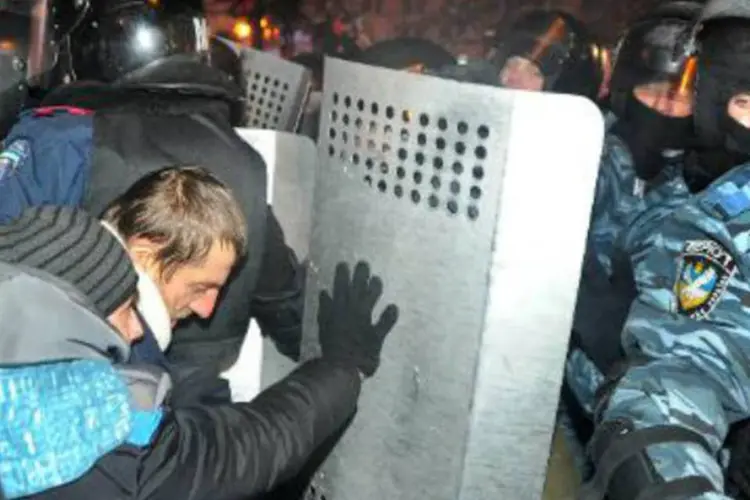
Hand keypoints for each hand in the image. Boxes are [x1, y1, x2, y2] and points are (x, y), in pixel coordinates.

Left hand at [317, 261, 397, 377]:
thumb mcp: (378, 340)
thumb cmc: (363, 356)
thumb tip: (394, 306)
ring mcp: (335, 315)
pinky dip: (324, 299)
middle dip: (359, 275)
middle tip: (361, 262)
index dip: (374, 285)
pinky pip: (324, 306)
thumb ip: (385, 322)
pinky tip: (323, 292)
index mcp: (363, 314)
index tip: (376, 276)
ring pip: (338, 292)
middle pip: (355, 288)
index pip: (371, 294)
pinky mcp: (324, 322)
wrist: (339, 367)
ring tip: (341, 265)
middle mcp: (349, 310)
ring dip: (340, 279)